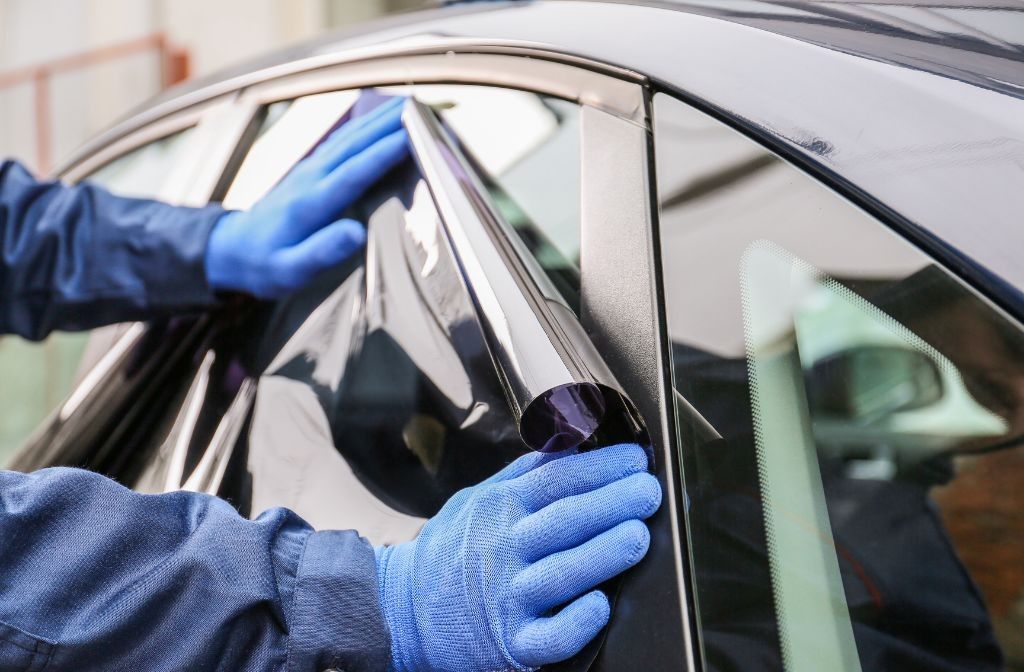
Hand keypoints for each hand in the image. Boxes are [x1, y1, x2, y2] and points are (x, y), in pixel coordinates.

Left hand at [205, 96, 407, 297]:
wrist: (232, 249)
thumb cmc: (264, 265)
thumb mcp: (289, 271)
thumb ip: (321, 252)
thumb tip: (355, 233)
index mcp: (310, 205)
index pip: (353, 172)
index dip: (383, 154)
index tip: (412, 137)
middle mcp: (310, 178)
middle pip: (354, 144)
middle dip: (388, 125)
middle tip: (421, 109)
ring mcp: (309, 170)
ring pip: (349, 137)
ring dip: (379, 119)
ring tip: (409, 105)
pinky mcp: (310, 169)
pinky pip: (342, 141)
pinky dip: (364, 126)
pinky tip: (380, 119)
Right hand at [375, 443, 661, 671]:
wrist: (401, 610)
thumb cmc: (451, 551)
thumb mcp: (478, 498)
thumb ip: (525, 472)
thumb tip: (573, 439)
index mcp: (499, 508)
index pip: (557, 479)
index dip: (601, 466)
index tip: (635, 459)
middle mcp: (503, 549)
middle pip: (565, 519)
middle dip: (614, 501)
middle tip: (648, 491)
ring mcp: (508, 598)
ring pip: (563, 573)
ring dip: (605, 552)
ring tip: (637, 534)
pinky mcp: (512, 644)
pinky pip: (551, 637)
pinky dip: (578, 621)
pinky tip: (601, 604)